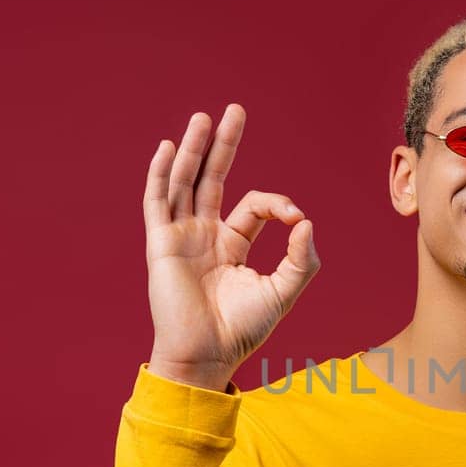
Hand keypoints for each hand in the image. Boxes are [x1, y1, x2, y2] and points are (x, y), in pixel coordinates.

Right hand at [143, 105, 319, 390]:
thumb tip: (308, 222)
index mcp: (232, 245)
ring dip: (195, 149)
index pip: (254, 206)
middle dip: (225, 145)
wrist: (207, 356)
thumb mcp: (283, 292)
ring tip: (204, 117)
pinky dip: (161, 174)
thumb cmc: (242, 331)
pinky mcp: (162, 244)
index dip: (278, 204)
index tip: (295, 219)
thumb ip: (300, 260)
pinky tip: (169, 148)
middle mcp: (205, 235)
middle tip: (235, 110)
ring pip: (186, 182)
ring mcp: (181, 236)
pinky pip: (158, 201)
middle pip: (214, 178)